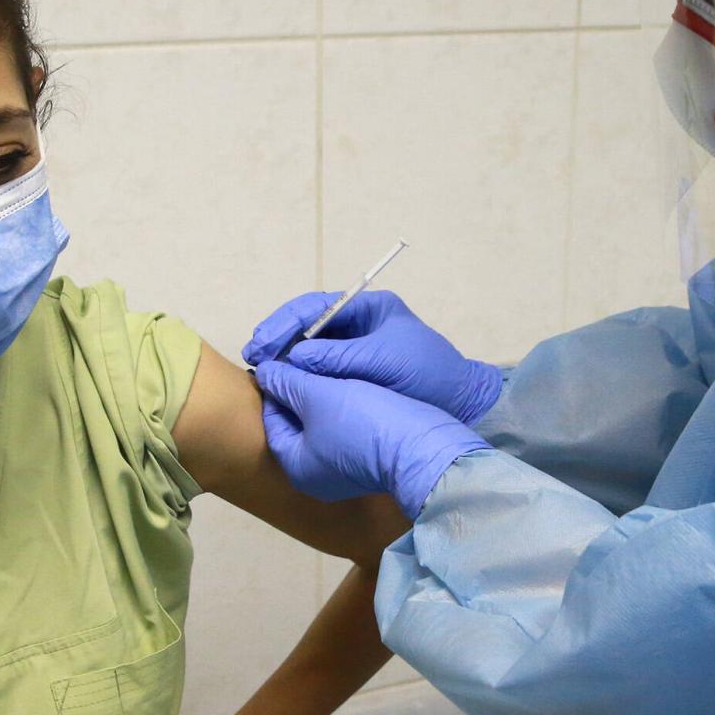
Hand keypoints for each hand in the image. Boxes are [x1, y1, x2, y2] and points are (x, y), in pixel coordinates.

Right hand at [244, 291, 503, 424]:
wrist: (462, 406)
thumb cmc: (429, 375)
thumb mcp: (385, 360)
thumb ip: (340, 357)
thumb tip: (295, 358)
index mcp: (366, 309)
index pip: (314, 308)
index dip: (284, 324)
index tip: (262, 343)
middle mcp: (356, 326)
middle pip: (304, 326)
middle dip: (277, 340)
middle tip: (253, 357)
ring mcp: (353, 351)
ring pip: (307, 350)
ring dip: (284, 360)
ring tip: (262, 375)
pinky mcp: (353, 378)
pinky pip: (318, 373)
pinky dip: (299, 378)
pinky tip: (283, 389)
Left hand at [252, 359, 487, 517]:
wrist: (423, 447)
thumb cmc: (362, 421)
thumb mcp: (317, 395)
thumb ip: (286, 382)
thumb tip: (264, 371)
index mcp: (296, 467)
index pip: (272, 420)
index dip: (275, 386)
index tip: (281, 359)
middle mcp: (315, 479)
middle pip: (297, 428)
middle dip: (299, 394)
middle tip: (303, 362)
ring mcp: (343, 477)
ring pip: (322, 430)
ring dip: (322, 401)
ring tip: (326, 369)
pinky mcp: (368, 468)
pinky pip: (345, 436)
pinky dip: (343, 413)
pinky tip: (352, 388)